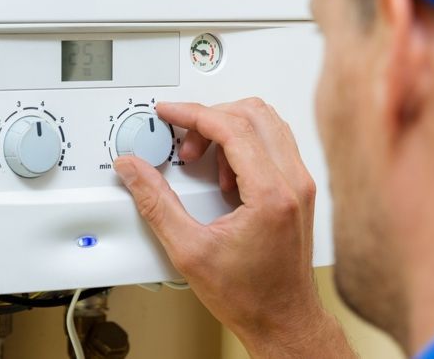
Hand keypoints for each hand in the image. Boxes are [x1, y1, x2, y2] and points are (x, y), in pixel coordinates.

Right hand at [114, 99, 351, 357]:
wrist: (282, 320)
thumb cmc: (250, 296)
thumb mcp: (189, 250)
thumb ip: (155, 203)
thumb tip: (133, 169)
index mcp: (271, 194)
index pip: (231, 126)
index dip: (192, 113)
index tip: (168, 113)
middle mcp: (293, 182)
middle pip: (253, 113)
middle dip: (209, 118)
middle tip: (182, 143)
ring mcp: (300, 184)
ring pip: (266, 123)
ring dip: (227, 129)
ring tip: (201, 160)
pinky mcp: (298, 190)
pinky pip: (273, 144)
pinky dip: (243, 145)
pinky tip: (222, 175)